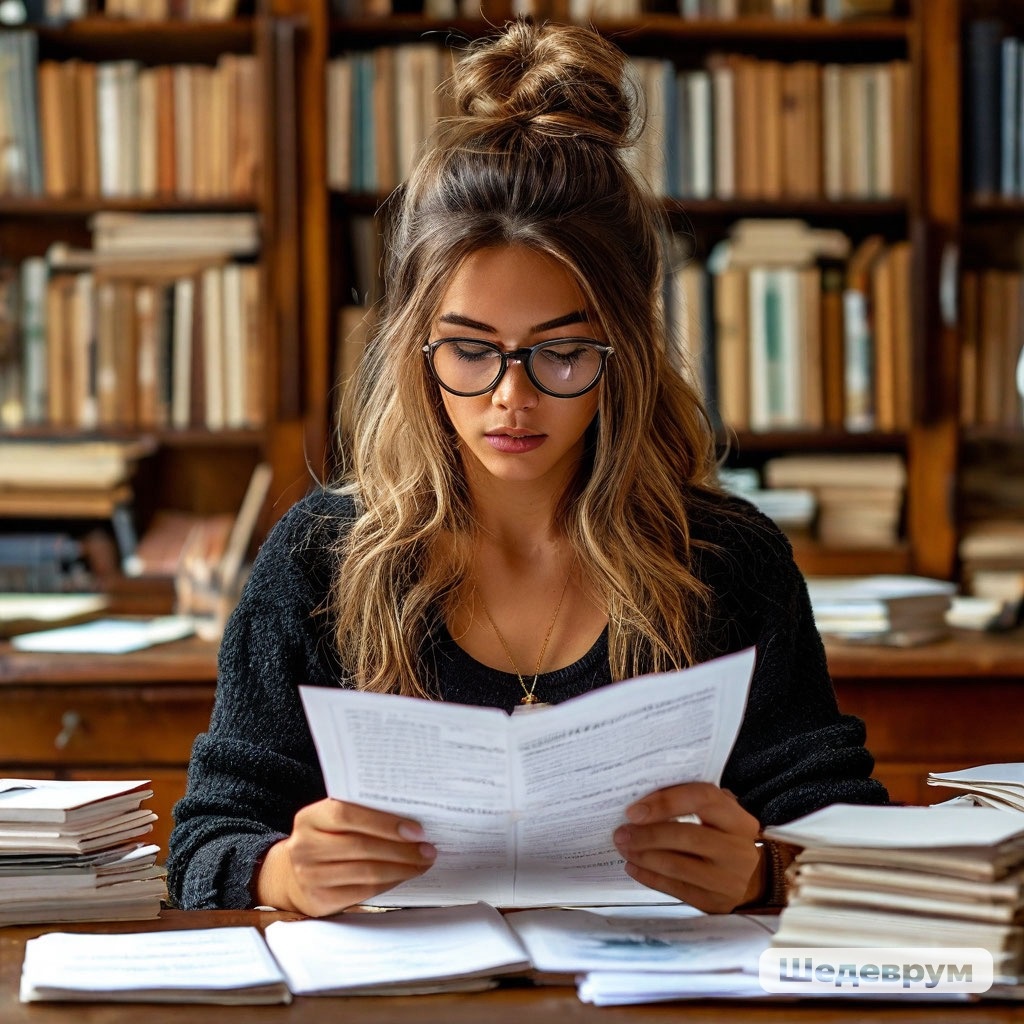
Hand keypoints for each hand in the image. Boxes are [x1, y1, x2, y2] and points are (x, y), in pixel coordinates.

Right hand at [255, 799, 435, 916]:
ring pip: (367, 872)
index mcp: (310, 818)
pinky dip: (390, 882)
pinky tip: (405, 875)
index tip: (416, 829)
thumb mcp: (332, 821)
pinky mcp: (320, 900)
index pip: (347, 814)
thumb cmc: (326, 839)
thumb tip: (411, 819)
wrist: (291, 875)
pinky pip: (364, 891)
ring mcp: (310, 876)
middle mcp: (305, 847)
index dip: (384, 822)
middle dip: (402, 849)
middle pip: (361, 847)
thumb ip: (360, 814)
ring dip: (402, 868)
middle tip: (428, 848)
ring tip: (423, 862)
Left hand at [612, 781, 762, 912]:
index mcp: (739, 820)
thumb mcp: (719, 815)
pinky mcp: (714, 903)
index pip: (702, 799)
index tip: (634, 810)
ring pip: (677, 866)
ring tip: (623, 847)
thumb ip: (690, 802)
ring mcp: (728, 880)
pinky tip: (633, 866)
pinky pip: (674, 889)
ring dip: (643, 856)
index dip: (666, 802)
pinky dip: (649, 877)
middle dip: (648, 834)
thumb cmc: (723, 837)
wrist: (753, 879)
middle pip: (687, 836)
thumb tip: (643, 801)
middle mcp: (738, 850)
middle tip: (621, 832)